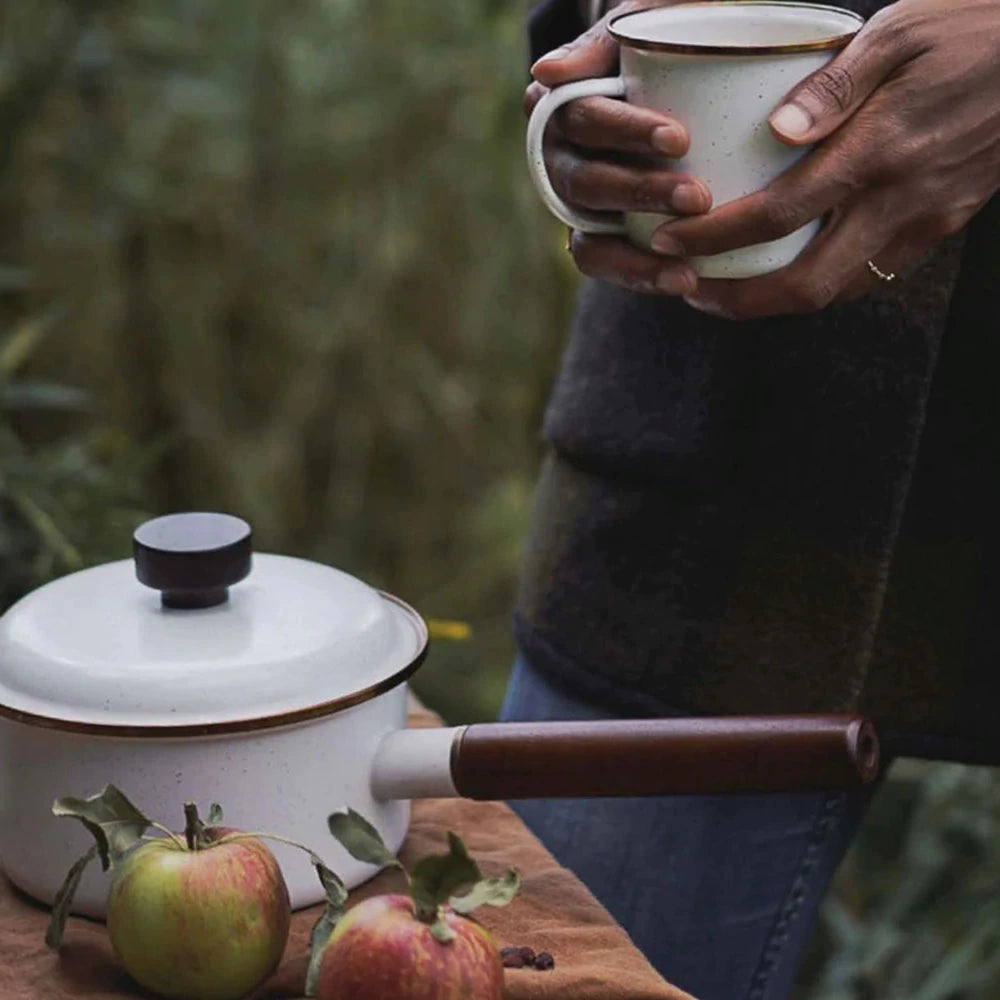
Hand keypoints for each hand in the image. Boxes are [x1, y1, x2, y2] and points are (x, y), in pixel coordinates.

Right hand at [527, 2, 708, 296]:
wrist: (688, 74)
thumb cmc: (670, 35)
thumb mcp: (647, 18)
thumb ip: (604, 40)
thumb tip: (543, 71)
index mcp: (560, 102)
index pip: (585, 118)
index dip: (626, 132)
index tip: (679, 139)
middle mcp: (557, 157)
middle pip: (587, 181)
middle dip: (640, 192)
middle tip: (698, 198)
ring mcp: (576, 203)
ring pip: (590, 235)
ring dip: (637, 253)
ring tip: (687, 268)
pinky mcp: (596, 237)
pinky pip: (604, 264)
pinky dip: (639, 276)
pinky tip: (684, 281)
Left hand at [659, 0, 999, 319]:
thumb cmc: (977, 26)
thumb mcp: (902, 29)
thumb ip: (836, 83)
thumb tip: (776, 131)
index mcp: (879, 149)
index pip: (777, 214)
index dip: (715, 238)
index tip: (672, 240)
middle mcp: (899, 200)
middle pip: (804, 284)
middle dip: (737, 301)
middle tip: (689, 290)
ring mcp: (923, 223)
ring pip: (836, 292)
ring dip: (773, 302)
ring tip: (725, 289)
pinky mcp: (939, 227)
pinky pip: (868, 277)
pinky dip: (818, 285)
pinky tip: (787, 269)